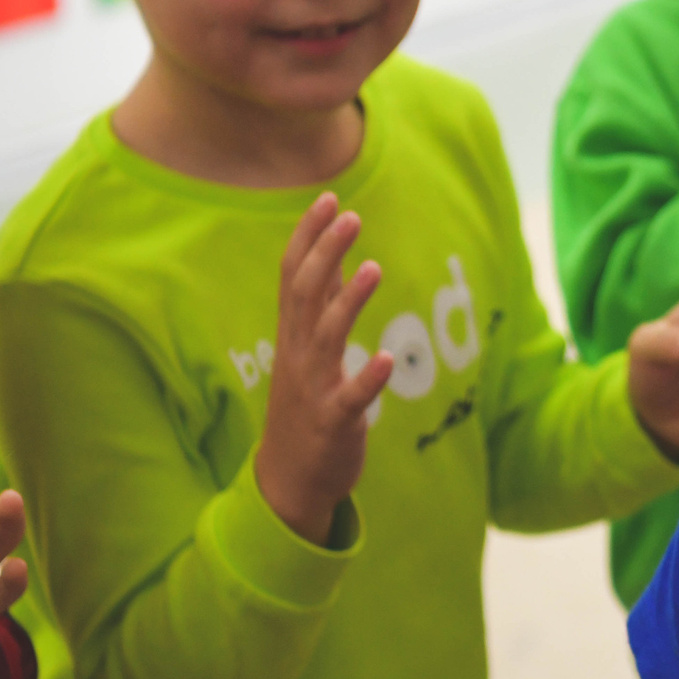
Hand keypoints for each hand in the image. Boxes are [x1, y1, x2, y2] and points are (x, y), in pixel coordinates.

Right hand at [256, 194, 391, 544]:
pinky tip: (388, 360)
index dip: (308, 237)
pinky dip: (367, 379)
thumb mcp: (311, 351)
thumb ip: (324, 306)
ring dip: (349, 302)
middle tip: (351, 215)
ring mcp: (313, 388)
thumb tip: (342, 258)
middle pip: (305, 295)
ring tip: (374, 268)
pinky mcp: (332, 423)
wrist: (290, 481)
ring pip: (326, 338)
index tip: (329, 198)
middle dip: (326, 253)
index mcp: (293, 336)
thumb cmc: (306, 407)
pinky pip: (350, 399)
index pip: (294, 276)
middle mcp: (298, 355)